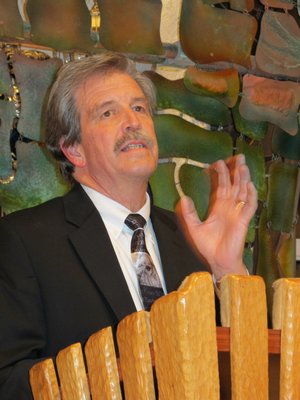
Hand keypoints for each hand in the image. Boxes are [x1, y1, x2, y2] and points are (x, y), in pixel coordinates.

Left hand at [176, 154, 256, 280]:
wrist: (218, 261)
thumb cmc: (208, 246)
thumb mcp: (194, 228)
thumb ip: (189, 214)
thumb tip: (183, 198)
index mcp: (217, 207)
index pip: (220, 186)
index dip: (220, 175)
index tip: (218, 163)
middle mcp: (228, 207)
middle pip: (233, 185)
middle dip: (235, 171)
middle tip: (237, 156)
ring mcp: (237, 213)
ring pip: (242, 192)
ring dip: (243, 179)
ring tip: (242, 166)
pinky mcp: (243, 221)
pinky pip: (249, 206)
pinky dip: (250, 196)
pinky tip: (249, 186)